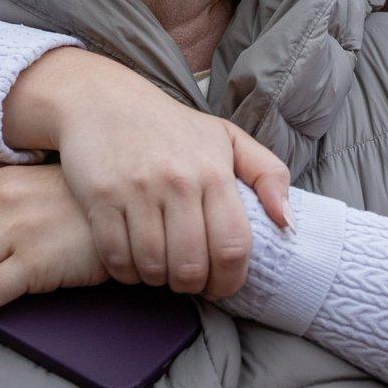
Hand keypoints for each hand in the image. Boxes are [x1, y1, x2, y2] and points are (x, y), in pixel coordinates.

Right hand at [3, 46, 287, 299]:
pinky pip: (116, 258)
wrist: (104, 101)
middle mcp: (177, 181)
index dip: (230, 280)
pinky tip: (132, 262)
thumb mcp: (228, 138)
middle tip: (189, 281)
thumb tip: (288, 223)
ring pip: (153, 267)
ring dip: (158, 280)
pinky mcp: (100, 197)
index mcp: (214, 170)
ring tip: (161, 269)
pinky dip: (126, 272)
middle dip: (192, 286)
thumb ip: (268, 175)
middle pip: (192, 265)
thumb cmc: (172, 127)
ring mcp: (136, 190)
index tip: (222, 286)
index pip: (232, 246)